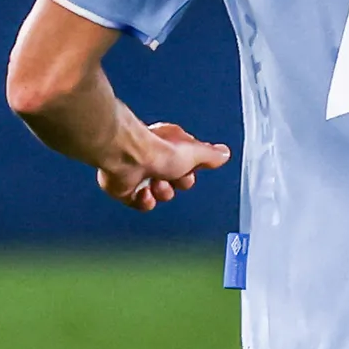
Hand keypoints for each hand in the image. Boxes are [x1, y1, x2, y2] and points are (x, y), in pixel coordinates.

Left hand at [97, 121, 229, 210]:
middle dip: (177, 183)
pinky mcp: (124, 187)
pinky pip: (140, 203)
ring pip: (159, 193)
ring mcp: (138, 172)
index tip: (191, 169)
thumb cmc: (158, 150)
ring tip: (155, 184)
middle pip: (175, 180)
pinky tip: (143, 193)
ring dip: (161, 192)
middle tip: (173, 178)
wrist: (128, 157)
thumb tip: (224, 153)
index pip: (188, 161)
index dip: (192, 169)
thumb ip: (211, 155)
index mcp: (170, 145)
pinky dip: (144, 201)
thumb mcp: (195, 153)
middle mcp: (154, 157)